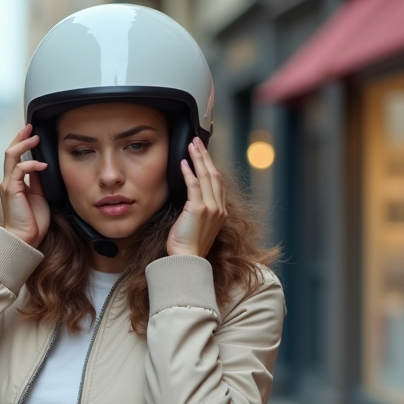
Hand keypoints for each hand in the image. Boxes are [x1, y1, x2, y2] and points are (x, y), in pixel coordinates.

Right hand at [0, 124, 50, 247]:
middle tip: (31, 127)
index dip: (22, 144)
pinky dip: (31, 164)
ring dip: (24, 145)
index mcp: (14, 183)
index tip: (32, 133)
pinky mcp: (11, 190)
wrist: (25, 239)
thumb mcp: (40, 196)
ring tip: (35, 138)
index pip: (16, 158)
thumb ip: (38, 181)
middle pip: (10, 152)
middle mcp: (8, 181)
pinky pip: (19, 170)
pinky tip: (43, 165)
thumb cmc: (32, 222)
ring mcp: (8, 185)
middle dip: (20, 138)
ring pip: (11, 156)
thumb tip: (43, 166)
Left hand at [167, 137, 226, 257]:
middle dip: (206, 156)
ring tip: (191, 145)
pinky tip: (183, 163)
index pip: (217, 184)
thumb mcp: (196, 226)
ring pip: (207, 176)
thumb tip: (188, 196)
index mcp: (220, 213)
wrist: (186, 261)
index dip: (211, 166)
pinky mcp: (199, 209)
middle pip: (214, 175)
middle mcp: (219, 208)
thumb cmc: (187, 247)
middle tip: (197, 142)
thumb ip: (196, 210)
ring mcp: (211, 208)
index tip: (203, 155)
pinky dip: (189, 172)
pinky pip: (194, 185)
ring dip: (198, 158)